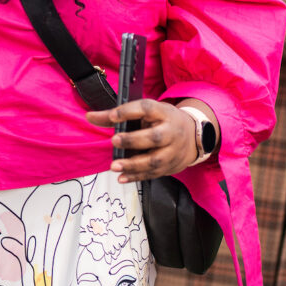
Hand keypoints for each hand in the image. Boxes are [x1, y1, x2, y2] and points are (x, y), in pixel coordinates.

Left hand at [85, 98, 202, 183]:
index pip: (146, 108)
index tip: (113, 116)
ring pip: (154, 160)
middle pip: (154, 137)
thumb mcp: (147, 112)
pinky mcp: (171, 166)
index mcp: (163, 113)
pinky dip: (137, 177)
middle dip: (133, 140)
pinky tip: (123, 177)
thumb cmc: (164, 121)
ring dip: (133, 165)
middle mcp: (171, 132)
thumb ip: (118, 115)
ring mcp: (173, 151)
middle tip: (114, 141)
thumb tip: (90, 117)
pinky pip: (154, 174)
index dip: (129, 111)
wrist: (194, 136)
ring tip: (115, 166)